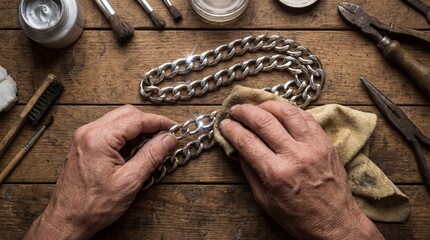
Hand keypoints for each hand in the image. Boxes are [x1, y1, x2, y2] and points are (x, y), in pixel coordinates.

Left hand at [24, 105, 176, 238]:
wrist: (67, 220)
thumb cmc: (92, 206)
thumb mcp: (129, 181)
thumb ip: (151, 155)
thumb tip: (168, 139)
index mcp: (99, 138)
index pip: (136, 119)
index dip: (159, 122)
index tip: (173, 128)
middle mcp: (88, 132)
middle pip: (127, 114)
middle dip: (148, 122)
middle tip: (165, 136)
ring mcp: (84, 137)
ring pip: (118, 120)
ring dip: (137, 129)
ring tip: (152, 145)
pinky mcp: (83, 144)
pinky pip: (109, 130)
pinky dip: (125, 135)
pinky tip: (135, 149)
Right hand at [219, 101, 382, 238]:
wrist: (335, 223)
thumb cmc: (298, 217)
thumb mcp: (264, 200)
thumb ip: (250, 172)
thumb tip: (238, 149)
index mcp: (276, 174)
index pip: (247, 141)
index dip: (232, 129)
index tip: (224, 124)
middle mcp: (295, 156)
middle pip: (264, 121)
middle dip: (245, 112)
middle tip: (235, 109)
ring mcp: (313, 146)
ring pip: (287, 112)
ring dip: (267, 105)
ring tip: (257, 106)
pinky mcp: (326, 142)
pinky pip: (306, 117)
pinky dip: (290, 110)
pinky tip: (280, 111)